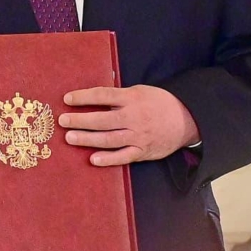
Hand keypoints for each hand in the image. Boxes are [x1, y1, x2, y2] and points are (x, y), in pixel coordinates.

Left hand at [59, 84, 198, 165]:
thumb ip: (118, 96)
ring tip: (70, 137)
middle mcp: (134, 117)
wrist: (187, 119)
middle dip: (80, 120)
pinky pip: (123, 157)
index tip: (67, 99)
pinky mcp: (142, 151)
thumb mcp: (140, 91)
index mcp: (132, 98)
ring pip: (109, 139)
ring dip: (87, 139)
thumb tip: (92, 96)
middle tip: (62, 121)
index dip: (84, 97)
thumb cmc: (159, 103)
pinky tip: (93, 159)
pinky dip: (108, 159)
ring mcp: (138, 135)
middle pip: (102, 119)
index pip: (103, 96)